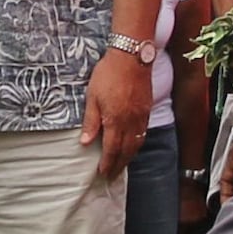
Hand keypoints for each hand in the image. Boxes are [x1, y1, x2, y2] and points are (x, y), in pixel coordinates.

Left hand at [77, 47, 151, 178]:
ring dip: (129, 157)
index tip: (102, 173)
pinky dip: (138, 144)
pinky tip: (133, 145)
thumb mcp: (92, 97)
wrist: (132, 57)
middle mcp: (130, 122)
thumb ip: (91, 121)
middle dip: (119, 165)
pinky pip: (143, 133)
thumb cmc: (108, 74)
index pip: (111, 149)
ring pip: (137, 144)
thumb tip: (86, 142)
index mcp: (115, 121)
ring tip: (122, 165)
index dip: (107, 163)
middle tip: (112, 176)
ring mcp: (141, 116)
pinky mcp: (147, 109)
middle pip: (126, 151)